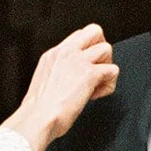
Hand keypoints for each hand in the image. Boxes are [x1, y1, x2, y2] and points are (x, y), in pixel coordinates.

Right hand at [4, 23, 117, 150]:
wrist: (37, 118)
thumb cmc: (39, 109)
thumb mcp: (45, 80)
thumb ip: (59, 72)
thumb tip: (71, 78)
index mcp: (53, 54)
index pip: (78, 36)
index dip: (87, 50)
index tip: (84, 68)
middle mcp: (66, 53)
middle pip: (94, 31)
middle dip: (101, 50)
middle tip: (98, 68)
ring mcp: (78, 61)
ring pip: (107, 48)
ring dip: (107, 67)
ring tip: (97, 84)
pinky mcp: (89, 74)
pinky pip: (113, 70)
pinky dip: (109, 85)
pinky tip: (96, 95)